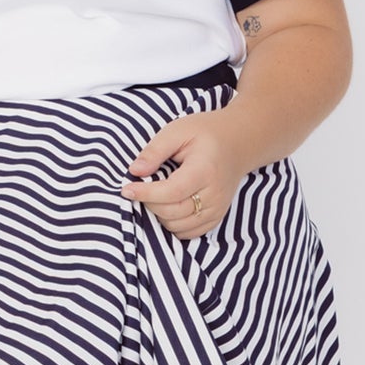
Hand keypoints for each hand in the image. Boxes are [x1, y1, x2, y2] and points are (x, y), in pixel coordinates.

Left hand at [118, 109, 250, 240]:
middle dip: (149, 203)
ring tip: (155, 195)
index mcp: (204, 170)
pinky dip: (172, 224)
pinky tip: (167, 207)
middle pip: (172, 212)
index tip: (126, 189)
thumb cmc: (205, 134)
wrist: (237, 143)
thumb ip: (155, 151)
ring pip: (177, 226)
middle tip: (140, 189)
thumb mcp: (177, 131)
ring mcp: (217, 208)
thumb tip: (134, 171)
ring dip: (159, 215)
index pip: (171, 192)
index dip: (146, 194)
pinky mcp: (216, 217)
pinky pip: (188, 233)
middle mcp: (214, 194)